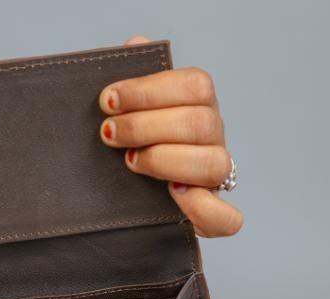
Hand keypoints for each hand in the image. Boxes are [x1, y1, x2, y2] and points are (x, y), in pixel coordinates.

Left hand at [99, 36, 242, 237]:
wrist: (130, 204)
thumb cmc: (129, 150)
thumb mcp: (126, 115)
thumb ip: (132, 83)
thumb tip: (136, 44)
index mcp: (198, 108)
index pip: (194, 85)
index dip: (149, 89)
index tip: (107, 100)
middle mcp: (212, 140)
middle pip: (199, 122)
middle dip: (145, 125)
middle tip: (108, 134)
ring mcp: (214, 179)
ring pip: (213, 163)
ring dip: (166, 159)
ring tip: (130, 162)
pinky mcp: (211, 216)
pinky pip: (227, 218)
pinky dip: (203, 208)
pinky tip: (172, 196)